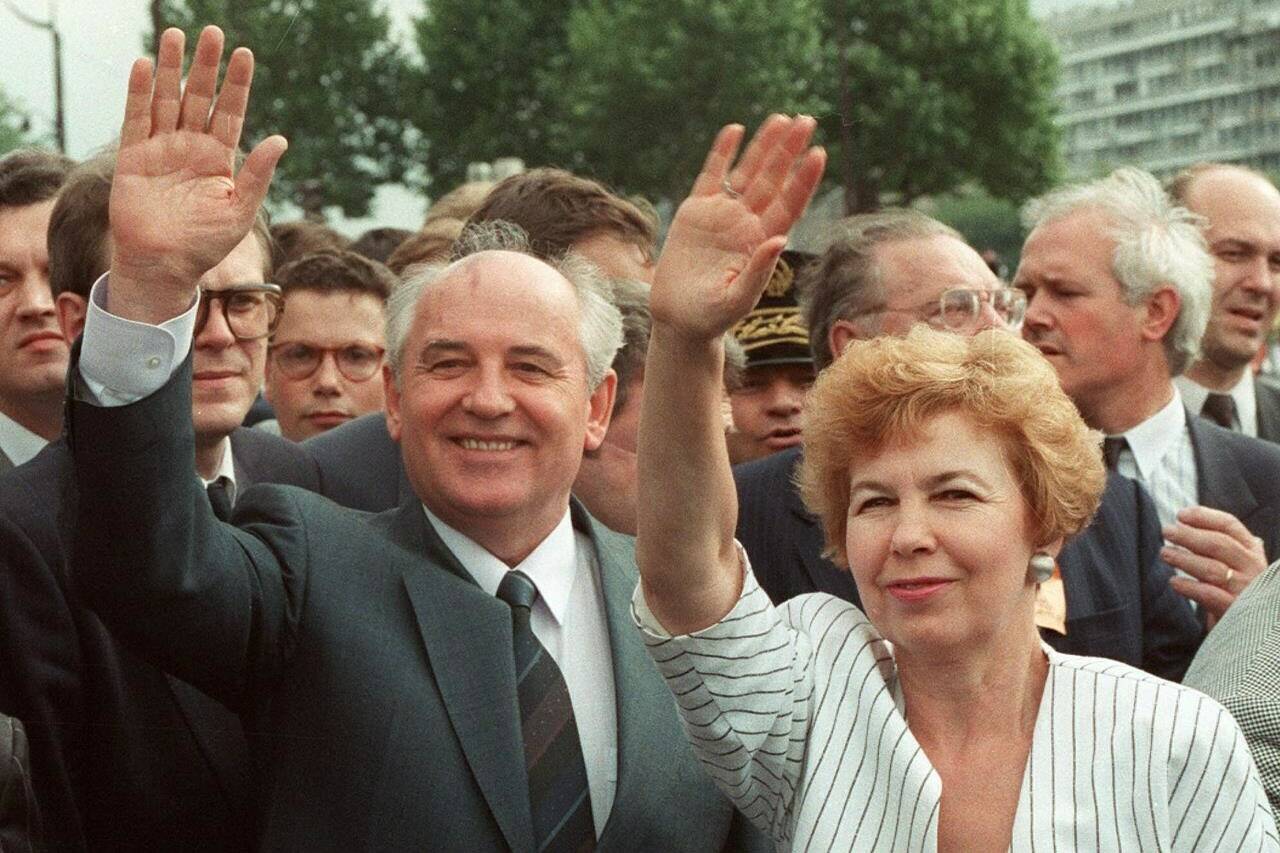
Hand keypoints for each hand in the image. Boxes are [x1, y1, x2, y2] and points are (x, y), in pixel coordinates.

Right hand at [109, 25, 285, 322]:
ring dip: (172, 69)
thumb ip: (258, 175)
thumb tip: (281, 140)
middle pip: (199, 97)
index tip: (244, 54)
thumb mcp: (240, 210)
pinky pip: (136, 119)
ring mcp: (161, 149)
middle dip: (205, 66)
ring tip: (176, 35)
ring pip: (167, 100)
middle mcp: (191, 147)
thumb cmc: (206, 244)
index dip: (237, 84)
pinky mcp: (133, 158)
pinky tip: (146, 66)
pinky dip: (140, 93)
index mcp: (220, 159)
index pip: (231, 112)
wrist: (164, 266)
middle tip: (212, 32)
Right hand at [650, 115, 825, 341]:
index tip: (818, 154)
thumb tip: (779, 239)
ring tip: (781, 118)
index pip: (790, 204)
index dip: (804, 180)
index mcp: (763, 243)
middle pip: (773, 180)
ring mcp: (723, 215)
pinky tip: (735, 129)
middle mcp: (748, 224)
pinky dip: (722, 153)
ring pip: (748, 172)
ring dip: (764, 146)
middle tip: (807, 120)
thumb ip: (758, 271)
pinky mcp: (696, 211)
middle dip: (789, 151)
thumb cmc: (711, 318)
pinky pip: (712, 175)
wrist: (679, 320)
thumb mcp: (736, 300)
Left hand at [1163, 505, 1265, 622]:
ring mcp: (1246, 589)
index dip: (1204, 517)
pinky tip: (1174, 582)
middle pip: (1218, 544)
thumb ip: (1219, 544)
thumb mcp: (1235, 563)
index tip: (1181, 515)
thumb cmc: (1237, 590)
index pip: (1230, 525)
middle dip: (1189, 536)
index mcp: (1252, 551)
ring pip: (1212, 569)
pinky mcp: (1235, 610)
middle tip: (1167, 531)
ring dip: (1184, 559)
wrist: (1253, 628)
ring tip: (1165, 553)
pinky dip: (1188, 587)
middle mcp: (1253, 567)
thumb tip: (1185, 522)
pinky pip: (1208, 594)